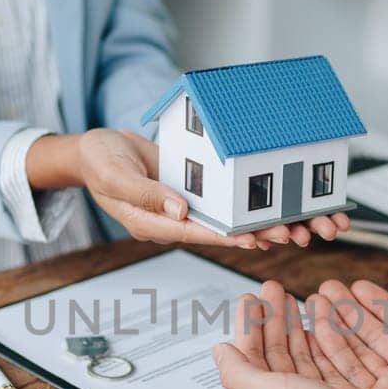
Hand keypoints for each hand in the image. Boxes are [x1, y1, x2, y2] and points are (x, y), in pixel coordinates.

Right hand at [28, 129, 351, 250]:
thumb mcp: (116, 175)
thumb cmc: (98, 160)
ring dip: (255, 223)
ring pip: (225, 219)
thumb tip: (181, 211)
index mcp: (151, 223)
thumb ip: (147, 194)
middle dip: (252, 234)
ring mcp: (182, 205)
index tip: (251, 239)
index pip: (194, 233)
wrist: (97, 149)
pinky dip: (244, 204)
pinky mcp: (190, 190)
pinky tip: (271, 207)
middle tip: (287, 233)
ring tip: (290, 226)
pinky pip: (221, 201)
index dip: (224, 237)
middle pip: (218, 232)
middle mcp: (172, 219)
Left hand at [213, 282, 387, 388]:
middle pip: (275, 350)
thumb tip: (219, 352)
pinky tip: (319, 325)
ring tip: (293, 299)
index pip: (250, 355)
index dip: (248, 325)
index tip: (250, 298)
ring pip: (301, 352)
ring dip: (294, 324)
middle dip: (271, 318)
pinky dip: (322, 338)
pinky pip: (327, 359)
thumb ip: (238, 372)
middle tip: (273, 289)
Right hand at [306, 280, 387, 388]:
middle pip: (373, 335)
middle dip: (349, 312)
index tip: (357, 286)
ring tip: (317, 303)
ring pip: (358, 352)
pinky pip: (350, 375)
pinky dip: (333, 352)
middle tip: (328, 290)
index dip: (378, 304)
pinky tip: (318, 331)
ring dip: (336, 328)